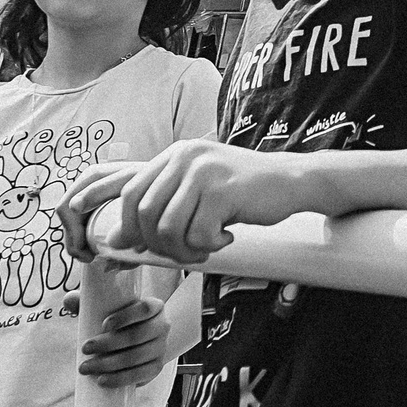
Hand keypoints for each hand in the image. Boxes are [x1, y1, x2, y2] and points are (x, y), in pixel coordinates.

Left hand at [60, 141, 302, 265]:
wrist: (290, 181)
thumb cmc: (242, 191)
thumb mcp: (197, 189)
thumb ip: (161, 206)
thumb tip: (115, 241)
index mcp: (176, 154)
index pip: (132, 193)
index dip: (130, 226)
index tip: (139, 247)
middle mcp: (186, 157)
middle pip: (146, 215)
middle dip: (160, 245)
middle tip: (185, 252)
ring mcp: (205, 172)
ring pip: (168, 229)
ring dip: (186, 250)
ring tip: (207, 247)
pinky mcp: (224, 191)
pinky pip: (198, 235)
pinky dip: (211, 246)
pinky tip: (227, 237)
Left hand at [66, 294, 173, 387]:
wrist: (145, 340)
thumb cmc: (122, 320)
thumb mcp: (109, 308)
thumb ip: (88, 302)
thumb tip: (68, 301)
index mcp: (154, 306)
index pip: (144, 309)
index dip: (125, 317)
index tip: (104, 325)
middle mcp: (162, 325)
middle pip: (138, 335)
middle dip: (109, 344)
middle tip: (85, 348)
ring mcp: (161, 347)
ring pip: (137, 357)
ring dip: (110, 364)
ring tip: (86, 367)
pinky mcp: (157, 367)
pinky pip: (140, 374)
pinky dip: (120, 378)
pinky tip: (102, 380)